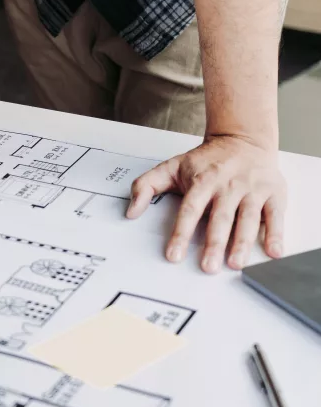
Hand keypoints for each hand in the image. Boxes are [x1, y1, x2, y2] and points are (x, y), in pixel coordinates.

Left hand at [126, 135, 285, 273]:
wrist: (242, 139)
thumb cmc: (206, 160)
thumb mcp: (171, 167)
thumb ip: (146, 186)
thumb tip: (130, 211)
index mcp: (202, 180)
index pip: (190, 209)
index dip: (181, 233)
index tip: (174, 254)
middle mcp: (227, 185)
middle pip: (219, 217)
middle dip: (213, 243)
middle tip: (207, 267)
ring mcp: (252, 189)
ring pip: (247, 219)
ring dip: (241, 243)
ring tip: (234, 263)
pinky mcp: (273, 193)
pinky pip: (275, 215)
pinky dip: (275, 233)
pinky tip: (273, 251)